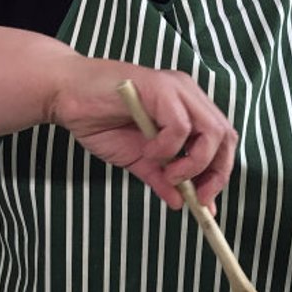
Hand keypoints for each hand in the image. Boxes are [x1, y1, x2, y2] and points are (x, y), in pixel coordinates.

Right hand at [50, 57, 237, 208]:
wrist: (65, 95)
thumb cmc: (100, 119)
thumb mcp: (138, 159)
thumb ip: (162, 179)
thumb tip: (181, 204)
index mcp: (189, 108)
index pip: (222, 142)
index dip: (219, 173)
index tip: (204, 201)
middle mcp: (188, 95)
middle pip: (226, 136)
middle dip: (216, 173)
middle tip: (196, 196)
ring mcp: (176, 88)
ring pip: (211, 131)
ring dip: (193, 163)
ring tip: (167, 173)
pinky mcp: (159, 87)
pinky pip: (180, 125)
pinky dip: (168, 147)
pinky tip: (148, 151)